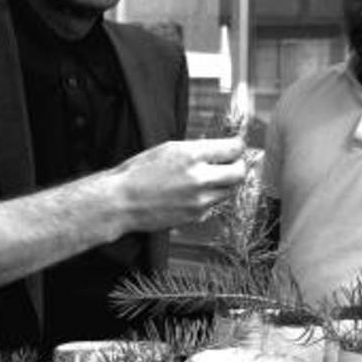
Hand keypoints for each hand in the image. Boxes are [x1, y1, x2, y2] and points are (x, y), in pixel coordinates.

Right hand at [113, 137, 246, 230]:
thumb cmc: (138, 173)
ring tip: (212, 177)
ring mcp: (200, 200)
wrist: (121, 202)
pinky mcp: (196, 216)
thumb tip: (219, 149)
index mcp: (192, 155)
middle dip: (240, 166)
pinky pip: (214, 204)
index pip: (233, 148)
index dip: (238, 146)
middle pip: (239, 172)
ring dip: (226, 183)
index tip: (236, 146)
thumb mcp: (168, 149)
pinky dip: (210, 198)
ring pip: (230, 191)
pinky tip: (194, 193)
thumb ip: (197, 150)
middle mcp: (200, 178)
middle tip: (234, 163)